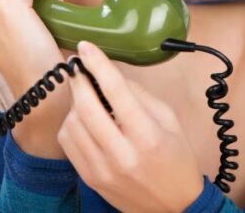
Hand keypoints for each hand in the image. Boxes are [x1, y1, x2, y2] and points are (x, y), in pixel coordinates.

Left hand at [59, 41, 204, 212]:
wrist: (174, 208)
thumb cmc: (177, 160)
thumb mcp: (170, 121)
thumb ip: (140, 96)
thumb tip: (111, 73)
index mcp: (148, 137)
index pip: (117, 92)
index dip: (98, 64)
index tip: (86, 47)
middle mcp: (123, 155)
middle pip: (87, 107)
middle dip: (78, 80)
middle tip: (77, 65)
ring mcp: (103, 170)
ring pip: (73, 124)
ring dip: (75, 103)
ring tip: (86, 96)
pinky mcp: (90, 179)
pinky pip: (68, 143)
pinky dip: (71, 124)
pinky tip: (82, 119)